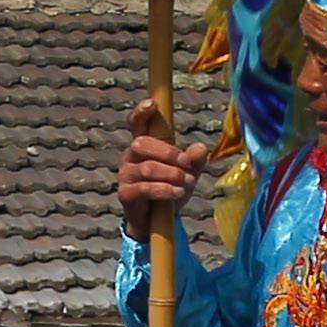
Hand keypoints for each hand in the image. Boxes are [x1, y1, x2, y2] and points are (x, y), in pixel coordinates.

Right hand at [113, 97, 202, 223]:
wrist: (156, 222)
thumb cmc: (170, 189)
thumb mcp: (187, 173)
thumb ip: (194, 160)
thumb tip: (201, 147)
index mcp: (143, 146)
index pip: (137, 124)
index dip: (141, 112)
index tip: (152, 104)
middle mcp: (130, 157)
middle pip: (142, 144)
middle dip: (169, 153)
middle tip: (187, 165)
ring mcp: (125, 175)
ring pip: (148, 168)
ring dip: (173, 175)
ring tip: (187, 183)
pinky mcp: (125, 194)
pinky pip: (145, 188)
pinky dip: (165, 190)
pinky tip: (178, 193)